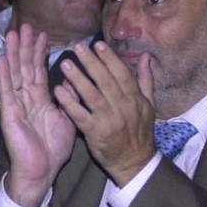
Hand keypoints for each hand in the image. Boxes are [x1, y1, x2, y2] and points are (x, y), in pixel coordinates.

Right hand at [0, 25, 75, 206]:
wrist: (40, 171)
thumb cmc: (53, 150)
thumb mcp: (67, 120)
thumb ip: (69, 101)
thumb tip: (74, 83)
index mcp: (41, 100)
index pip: (39, 71)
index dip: (40, 53)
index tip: (43, 34)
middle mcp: (26, 99)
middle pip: (25, 67)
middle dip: (25, 46)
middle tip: (25, 24)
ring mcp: (16, 104)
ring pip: (15, 73)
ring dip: (14, 52)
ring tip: (13, 32)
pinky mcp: (8, 112)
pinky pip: (6, 90)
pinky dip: (5, 74)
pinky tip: (3, 57)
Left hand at [53, 41, 155, 186]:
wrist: (135, 161)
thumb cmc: (140, 131)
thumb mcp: (148, 105)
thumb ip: (145, 80)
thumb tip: (145, 56)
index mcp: (136, 99)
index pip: (122, 74)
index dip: (110, 59)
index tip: (98, 44)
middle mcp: (124, 107)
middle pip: (106, 81)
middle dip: (91, 63)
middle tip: (77, 47)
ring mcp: (109, 121)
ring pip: (92, 96)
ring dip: (78, 78)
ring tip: (65, 63)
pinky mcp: (96, 133)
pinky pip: (80, 115)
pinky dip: (69, 103)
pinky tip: (58, 91)